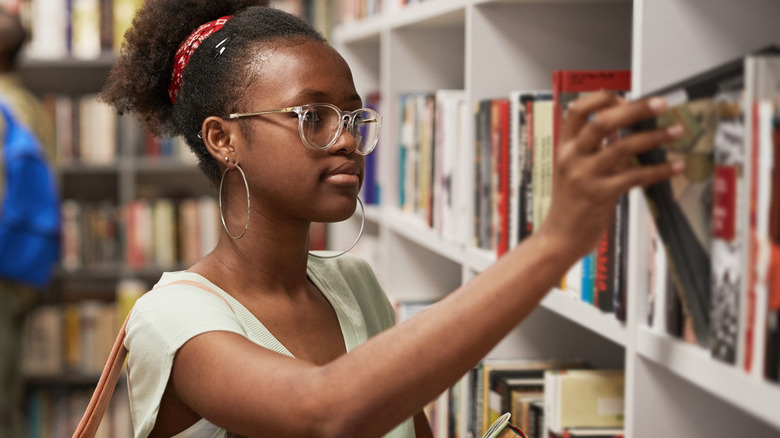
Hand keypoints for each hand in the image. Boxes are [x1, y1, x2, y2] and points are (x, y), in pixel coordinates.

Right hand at [537, 91, 684, 260]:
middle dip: (635, 109)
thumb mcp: (573, 171)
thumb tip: (631, 137)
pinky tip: (674, 167)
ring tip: (675, 132)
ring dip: (654, 137)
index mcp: (565, 148)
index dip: (602, 99)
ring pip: (623, 146)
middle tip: (660, 105)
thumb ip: (595, 152)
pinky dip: (659, 170)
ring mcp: (585, 176)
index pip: (577, 110)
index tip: (625, 99)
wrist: (559, 238)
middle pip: (603, 121)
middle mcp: (572, 157)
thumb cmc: (570, 206)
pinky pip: (635, 176)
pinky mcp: (600, 195)